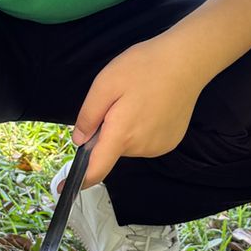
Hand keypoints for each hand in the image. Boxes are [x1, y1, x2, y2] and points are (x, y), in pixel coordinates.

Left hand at [73, 36, 205, 186]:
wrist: (187, 62)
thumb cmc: (145, 67)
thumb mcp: (105, 84)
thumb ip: (89, 115)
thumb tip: (79, 140)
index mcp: (122, 134)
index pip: (97, 169)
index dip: (79, 181)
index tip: (64, 187)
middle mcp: (141, 147)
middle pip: (111, 149)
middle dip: (106, 131)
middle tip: (117, 101)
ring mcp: (158, 146)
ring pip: (128, 144)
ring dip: (124, 129)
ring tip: (137, 100)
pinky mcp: (170, 141)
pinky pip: (145, 141)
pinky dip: (141, 129)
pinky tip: (151, 106)